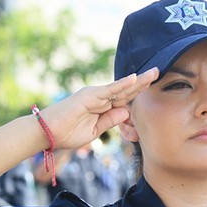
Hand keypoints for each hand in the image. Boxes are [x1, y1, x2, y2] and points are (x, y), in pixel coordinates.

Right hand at [38, 68, 158, 149]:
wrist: (48, 134)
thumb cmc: (68, 133)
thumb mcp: (96, 130)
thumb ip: (111, 120)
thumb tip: (126, 113)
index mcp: (103, 107)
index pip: (125, 99)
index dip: (138, 93)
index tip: (153, 88)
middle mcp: (100, 97)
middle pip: (126, 89)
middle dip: (143, 83)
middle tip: (158, 72)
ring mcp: (95, 95)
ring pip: (121, 87)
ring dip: (138, 81)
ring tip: (153, 73)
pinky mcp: (89, 96)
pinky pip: (109, 90)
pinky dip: (122, 84)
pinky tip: (135, 79)